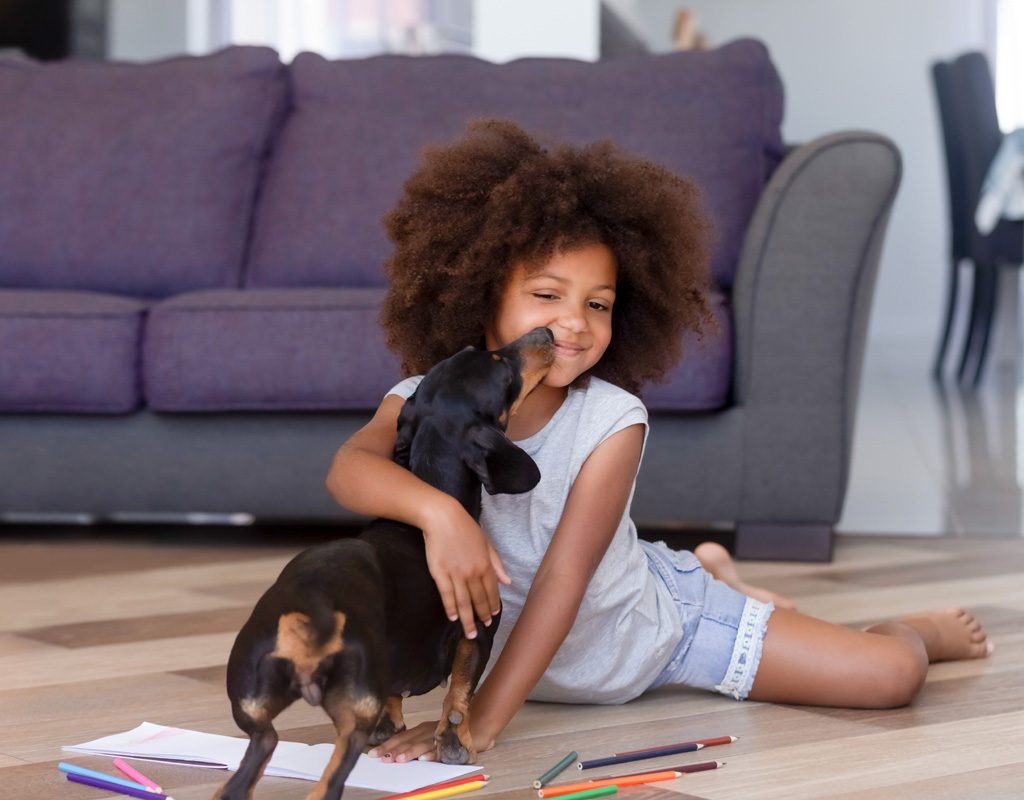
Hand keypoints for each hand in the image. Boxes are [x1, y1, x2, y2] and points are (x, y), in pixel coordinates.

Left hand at [367, 720, 495, 762]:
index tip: (372, 754)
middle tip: (381, 759)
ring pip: (423, 744)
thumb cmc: (450, 732)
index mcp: (421, 729)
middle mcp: (429, 730)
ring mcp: (441, 735)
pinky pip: (443, 748)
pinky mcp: (453, 741)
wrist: (478, 725)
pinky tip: (425, 759)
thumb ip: (414, 742)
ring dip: (410, 752)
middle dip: (393, 750)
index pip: (400, 737)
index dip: (387, 745)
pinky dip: (433, 753)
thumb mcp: (430, 735)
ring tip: (399, 760)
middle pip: (408, 741)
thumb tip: (392, 754)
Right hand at [420, 497, 510, 638]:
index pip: (492, 591)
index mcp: (486, 565)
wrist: (442, 518)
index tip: (493, 616)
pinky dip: (450, 608)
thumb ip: (497, 564)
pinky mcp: (440, 573)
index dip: (492, 605)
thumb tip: (507, 582)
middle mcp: (473, 572)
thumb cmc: (465, 528)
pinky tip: (453, 618)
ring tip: (469, 634)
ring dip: (468, 620)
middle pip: (479, 599)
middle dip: (482, 616)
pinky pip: (447, 595)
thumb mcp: (486, 543)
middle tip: (483, 629)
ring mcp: (456, 574)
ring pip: (464, 602)